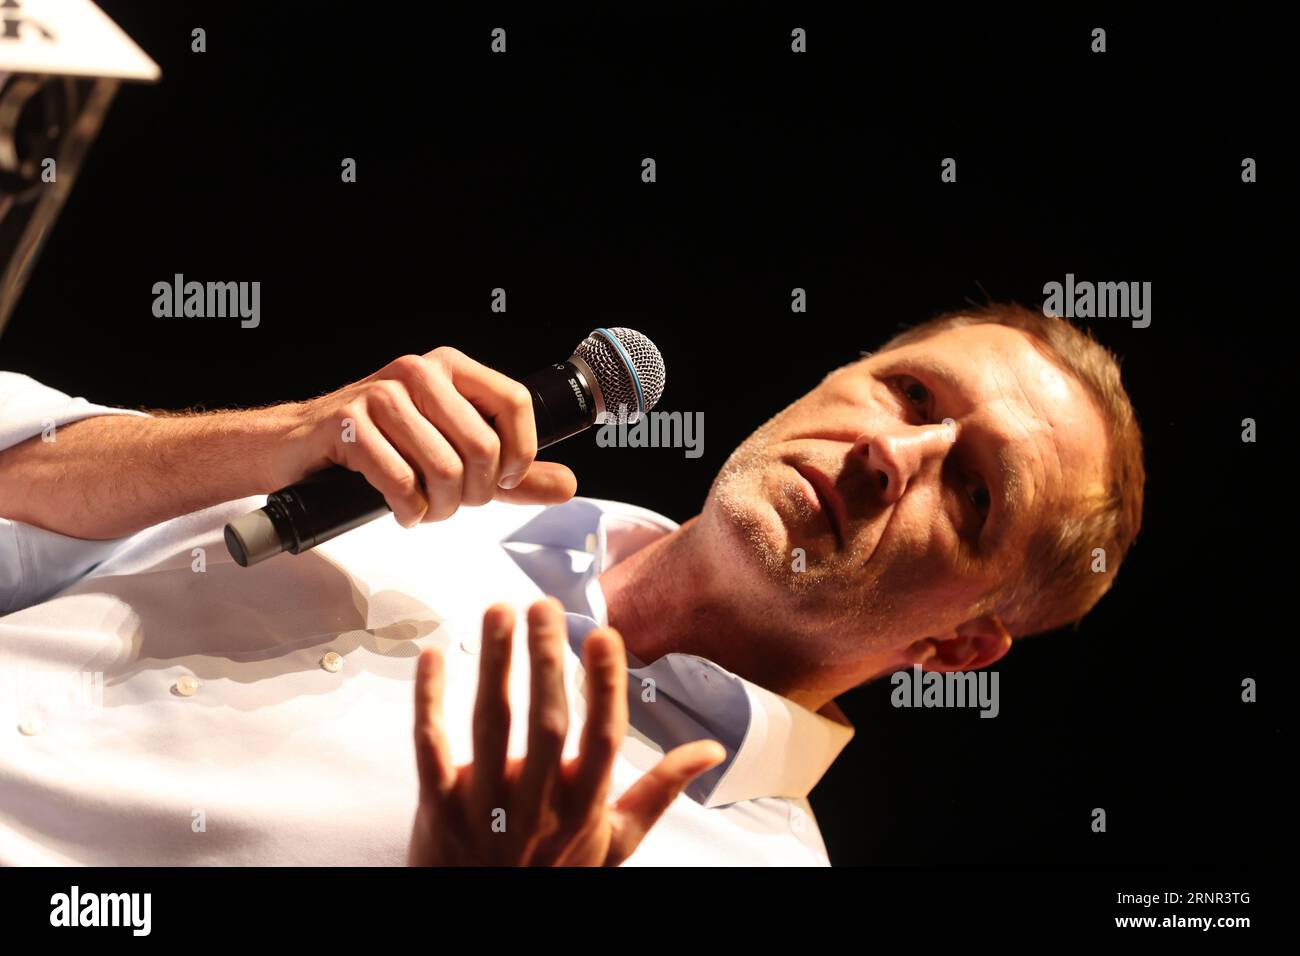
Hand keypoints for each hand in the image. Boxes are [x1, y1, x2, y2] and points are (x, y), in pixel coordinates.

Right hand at [269, 348, 576, 525]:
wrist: (298, 447)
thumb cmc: (381, 446)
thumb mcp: (455, 453)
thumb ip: (513, 473)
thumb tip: (567, 485)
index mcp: (451, 368)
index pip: (515, 402)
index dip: (521, 454)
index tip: (505, 481)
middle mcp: (419, 371)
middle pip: (483, 447)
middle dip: (474, 494)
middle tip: (455, 504)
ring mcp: (381, 394)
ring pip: (443, 469)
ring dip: (440, 508)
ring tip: (427, 508)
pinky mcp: (348, 424)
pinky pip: (400, 482)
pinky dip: (408, 510)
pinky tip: (402, 509)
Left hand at [408, 598, 726, 865]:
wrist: (485, 922)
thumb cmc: (555, 871)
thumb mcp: (615, 840)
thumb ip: (660, 790)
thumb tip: (712, 749)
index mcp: (584, 806)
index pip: (602, 738)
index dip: (605, 686)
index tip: (603, 635)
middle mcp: (537, 807)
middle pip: (545, 723)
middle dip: (546, 659)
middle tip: (543, 606)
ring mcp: (484, 807)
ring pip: (490, 724)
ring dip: (495, 663)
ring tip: (499, 610)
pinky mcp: (437, 808)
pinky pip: (430, 747)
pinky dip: (429, 700)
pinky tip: (433, 655)